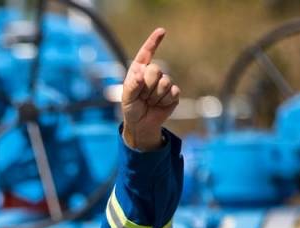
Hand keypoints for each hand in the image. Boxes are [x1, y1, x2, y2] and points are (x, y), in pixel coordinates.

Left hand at [121, 28, 179, 150]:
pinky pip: (172, 92)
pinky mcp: (173, 93)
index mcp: (139, 70)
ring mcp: (164, 82)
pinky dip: (164, 101)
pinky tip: (159, 105)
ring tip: (149, 102)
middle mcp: (152, 74)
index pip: (146, 53)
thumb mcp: (126, 98)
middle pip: (155, 70)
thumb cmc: (131, 108)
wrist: (142, 124)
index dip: (154, 41)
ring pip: (164, 82)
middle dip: (147, 86)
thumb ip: (131, 85)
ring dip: (155, 96)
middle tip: (142, 97)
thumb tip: (141, 74)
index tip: (161, 31)